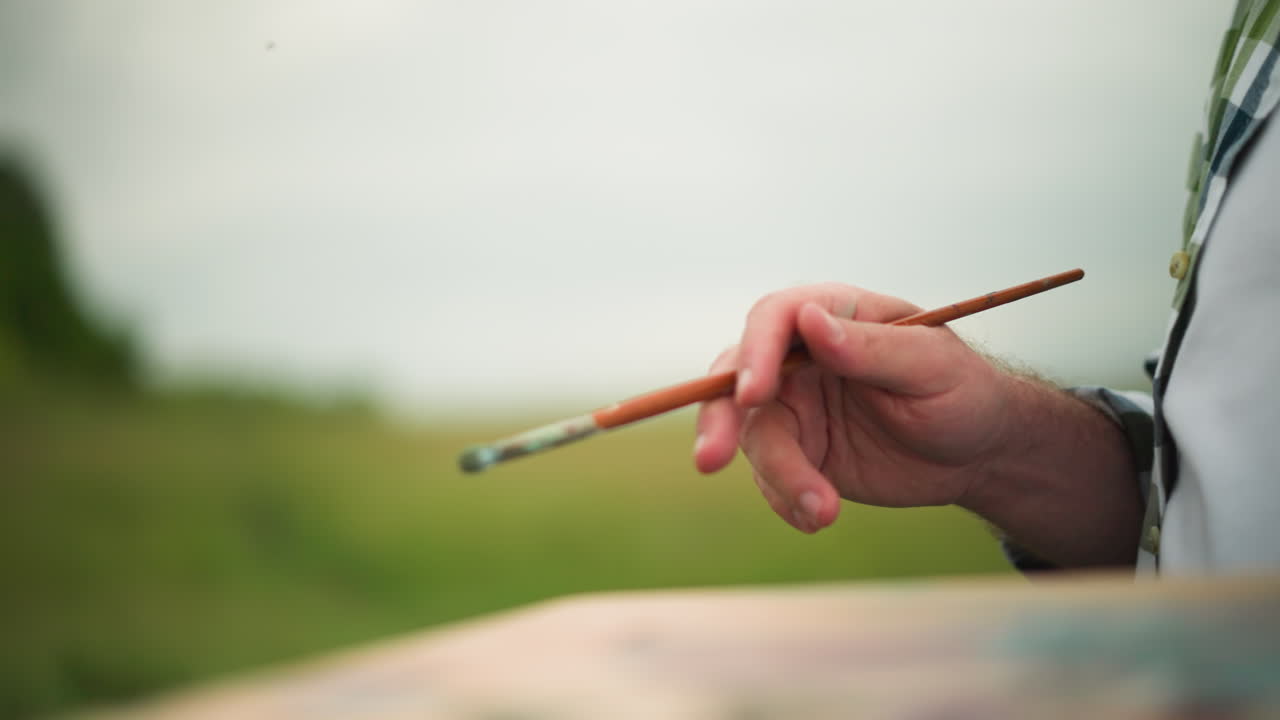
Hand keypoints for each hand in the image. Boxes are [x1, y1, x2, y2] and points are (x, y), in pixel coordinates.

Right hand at [694, 283, 1015, 532]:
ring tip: (822, 511)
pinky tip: (818, 517)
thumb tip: (810, 324)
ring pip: (753, 438)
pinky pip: (770, 478)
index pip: (773, 319)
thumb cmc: (963, 392)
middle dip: (720, 419)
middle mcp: (800, 358)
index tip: (753, 395)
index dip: (755, 353)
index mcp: (833, 315)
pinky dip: (786, 500)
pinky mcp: (797, 453)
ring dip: (778, 476)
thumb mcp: (931, 366)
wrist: (976, 455)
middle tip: (711, 460)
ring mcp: (794, 407)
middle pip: (735, 378)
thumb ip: (870, 348)